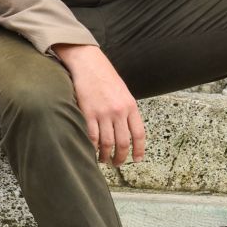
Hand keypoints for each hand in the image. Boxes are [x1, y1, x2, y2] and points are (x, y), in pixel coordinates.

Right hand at [55, 43, 144, 166]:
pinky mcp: (88, 113)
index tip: (136, 159)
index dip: (138, 150)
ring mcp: (103, 113)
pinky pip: (92, 136)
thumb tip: (126, 129)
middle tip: (116, 163)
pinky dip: (92, 147)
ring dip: (105, 155)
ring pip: (107, 143)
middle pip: (123, 142)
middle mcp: (119, 111)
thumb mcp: (122, 92)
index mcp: (130, 106)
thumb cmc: (104, 76)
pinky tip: (92, 150)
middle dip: (120, 157)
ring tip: (103, 160)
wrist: (88, 63)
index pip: (138, 134)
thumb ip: (126, 110)